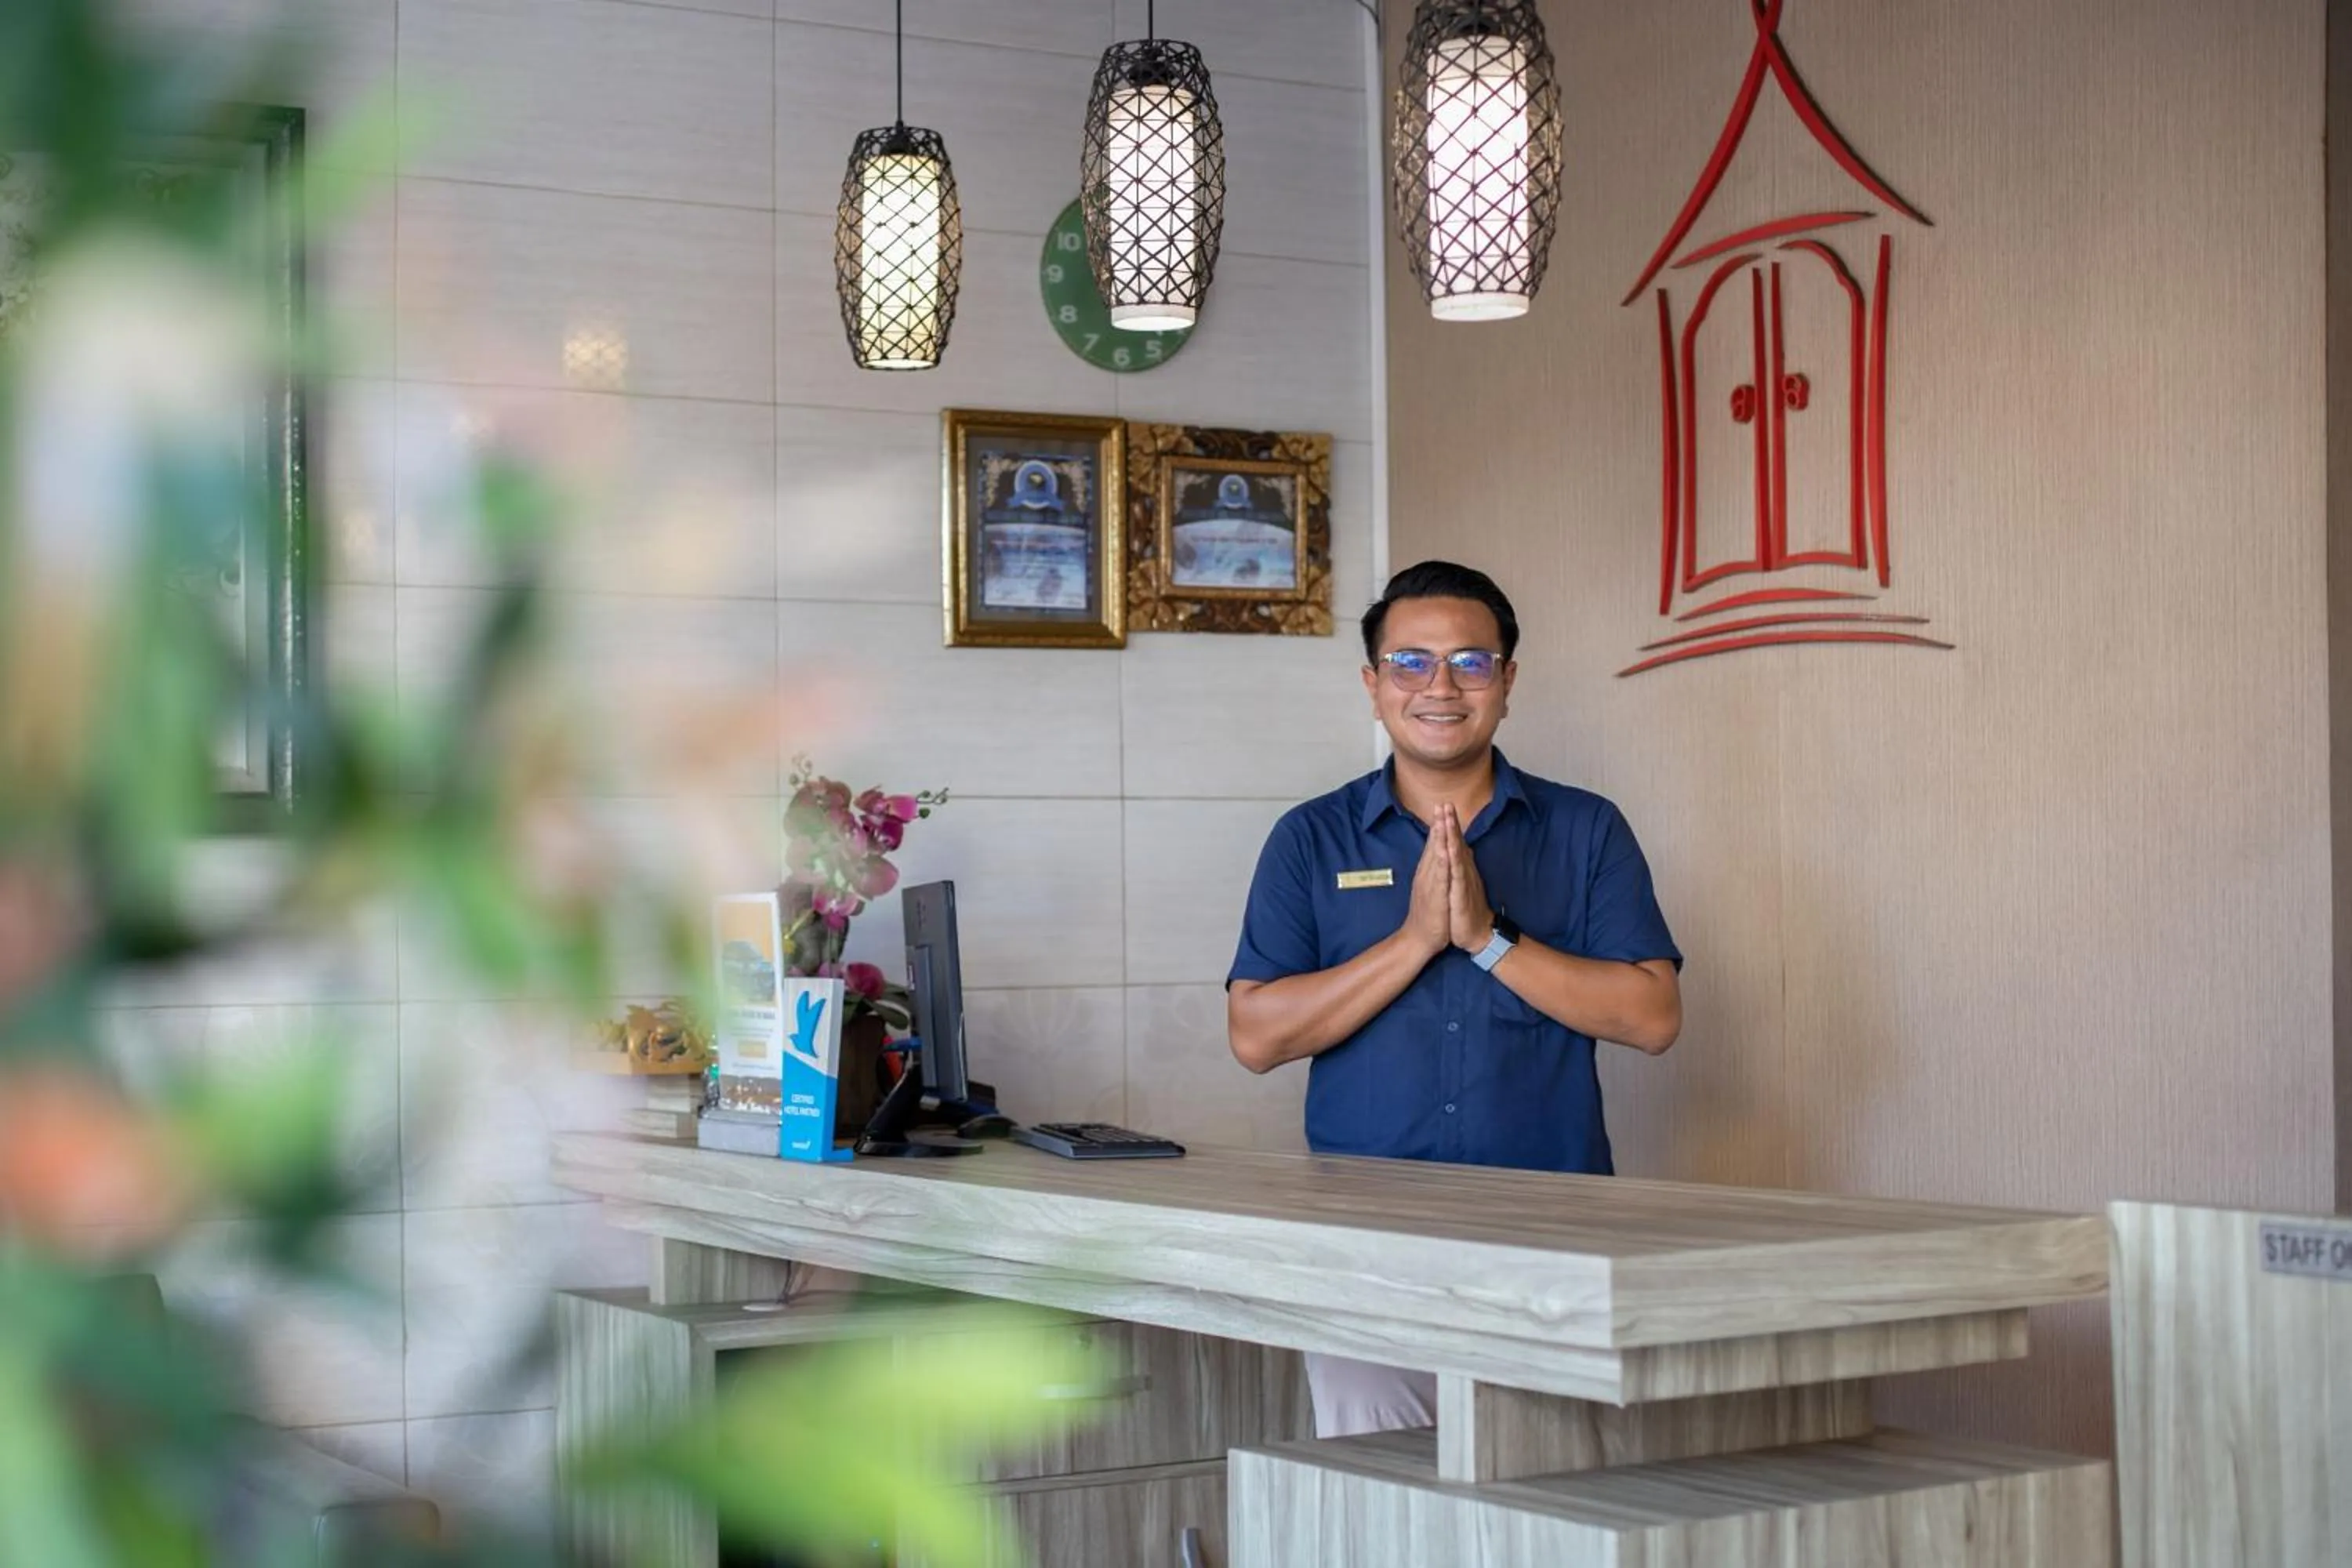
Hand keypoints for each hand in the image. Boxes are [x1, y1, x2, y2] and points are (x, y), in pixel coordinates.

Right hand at [1404, 809, 1451, 959]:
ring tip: (1443, 819)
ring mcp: (1429, 884)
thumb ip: (1437, 873)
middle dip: (1438, 824)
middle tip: (1442, 803)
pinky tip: (1444, 848)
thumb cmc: (1429, 916)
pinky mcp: (1435, 896)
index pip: (1433, 845)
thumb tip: (1441, 858)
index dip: (1438, 826)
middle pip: (1433, 845)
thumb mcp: (1434, 890)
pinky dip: (1441, 861)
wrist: (1419, 939)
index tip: (1443, 808)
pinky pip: (1439, 875)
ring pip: (1435, 856)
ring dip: (1439, 837)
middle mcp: (1426, 875)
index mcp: (1428, 873)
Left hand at [1440, 805, 1494, 951]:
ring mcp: (1463, 881)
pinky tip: (1450, 847)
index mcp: (1460, 869)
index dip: (1449, 825)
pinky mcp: (1462, 893)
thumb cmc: (1466, 909)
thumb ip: (1460, 867)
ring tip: (1447, 818)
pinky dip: (1453, 859)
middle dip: (1450, 823)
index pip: (1453, 843)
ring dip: (1452, 835)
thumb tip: (1460, 851)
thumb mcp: (1460, 885)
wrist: (1477, 934)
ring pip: (1457, 854)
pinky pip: (1457, 873)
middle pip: (1456, 843)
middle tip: (1445, 803)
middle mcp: (1463, 871)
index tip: (1442, 806)